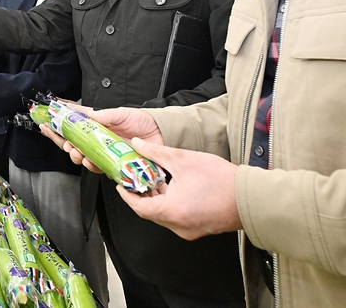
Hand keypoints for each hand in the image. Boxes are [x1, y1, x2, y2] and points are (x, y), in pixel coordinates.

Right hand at [39, 105, 164, 173]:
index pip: (72, 123)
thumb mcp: (123, 113)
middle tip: (65, 143)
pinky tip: (91, 162)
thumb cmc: (143, 122)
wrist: (162, 135)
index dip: (58, 124)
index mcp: (96, 124)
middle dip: (64, 144)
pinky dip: (92, 166)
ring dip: (77, 156)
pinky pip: (99, 168)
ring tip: (79, 154)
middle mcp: (98, 139)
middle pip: (73, 143)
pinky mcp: (114, 164)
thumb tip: (90, 114)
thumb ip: (106, 115)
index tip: (45, 122)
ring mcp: (105, 152)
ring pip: (82, 156)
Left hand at [116, 138, 241, 239]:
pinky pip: (177, 217)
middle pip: (150, 212)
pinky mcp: (200, 228)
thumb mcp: (183, 160)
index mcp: (171, 212)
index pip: (139, 207)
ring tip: (154, 180)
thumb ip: (156, 152)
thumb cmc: (222, 181)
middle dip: (141, 195)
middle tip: (136, 179)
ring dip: (157, 199)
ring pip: (164, 215)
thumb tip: (138, 144)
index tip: (121, 184)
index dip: (127, 194)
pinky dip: (170, 204)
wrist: (253, 197)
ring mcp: (190, 230)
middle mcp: (179, 226)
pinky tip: (173, 188)